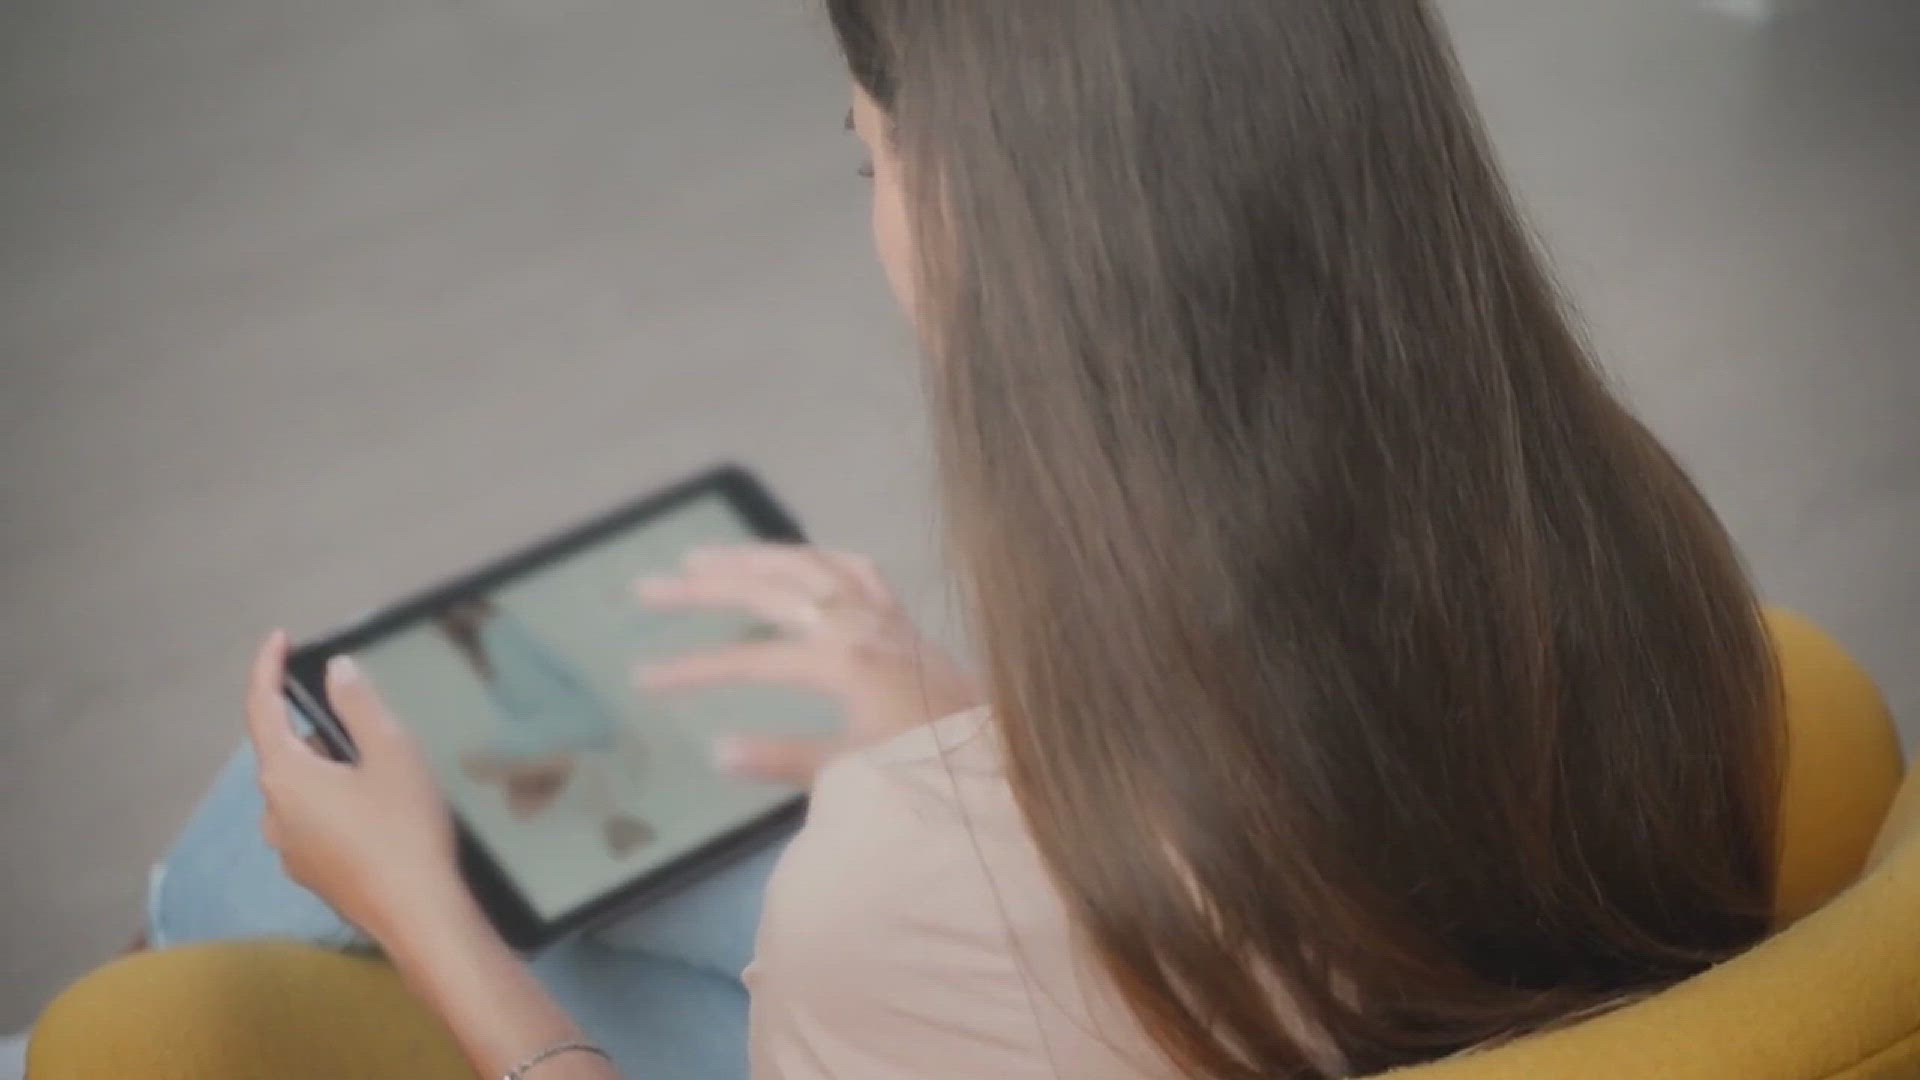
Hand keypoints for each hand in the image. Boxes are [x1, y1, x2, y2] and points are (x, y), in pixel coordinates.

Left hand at [244, 631, 463, 944]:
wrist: (419, 915)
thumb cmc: (405, 831)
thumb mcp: (391, 752)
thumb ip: (358, 705)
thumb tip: (336, 672)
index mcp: (285, 776)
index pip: (261, 709)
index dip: (266, 669)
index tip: (278, 640)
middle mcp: (275, 813)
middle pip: (285, 751)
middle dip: (317, 728)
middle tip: (362, 716)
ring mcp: (290, 849)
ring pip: (302, 790)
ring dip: (330, 770)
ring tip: (381, 769)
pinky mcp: (313, 873)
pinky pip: (316, 822)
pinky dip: (338, 805)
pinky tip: (381, 812)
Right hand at [636, 545, 981, 786]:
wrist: (1009, 767)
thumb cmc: (933, 776)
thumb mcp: (854, 777)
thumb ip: (784, 759)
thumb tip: (716, 749)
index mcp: (845, 662)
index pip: (750, 657)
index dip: (693, 668)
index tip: (642, 678)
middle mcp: (863, 623)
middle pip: (770, 589)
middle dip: (704, 587)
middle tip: (647, 586)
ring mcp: (887, 615)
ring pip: (809, 564)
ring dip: (753, 557)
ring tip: (703, 558)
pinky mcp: (906, 620)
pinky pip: (857, 569)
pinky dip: (819, 559)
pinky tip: (799, 561)